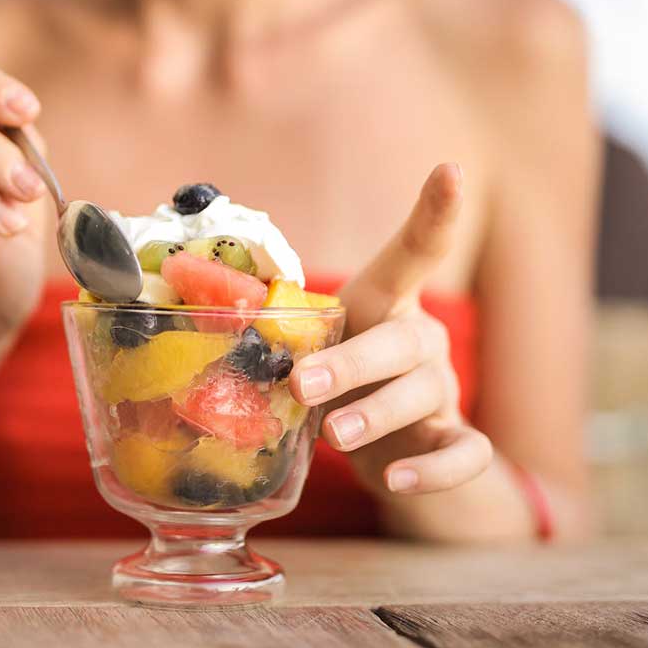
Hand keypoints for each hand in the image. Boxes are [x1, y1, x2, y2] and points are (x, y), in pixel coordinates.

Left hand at [288, 163, 492, 496]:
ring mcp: (440, 390)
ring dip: (376, 414)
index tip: (450, 168)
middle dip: (352, 362)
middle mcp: (420, 339)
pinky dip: (432, 470)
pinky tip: (392, 478)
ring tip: (331, 437)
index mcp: (384, 304)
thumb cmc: (336, 380)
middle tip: (301, 386)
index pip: (415, 251)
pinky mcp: (451, 439)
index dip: (436, 211)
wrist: (387, 448)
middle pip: (402, 339)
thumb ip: (271, 327)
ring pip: (424, 393)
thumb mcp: (308, 346)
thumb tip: (182, 299)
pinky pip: (464, 453)